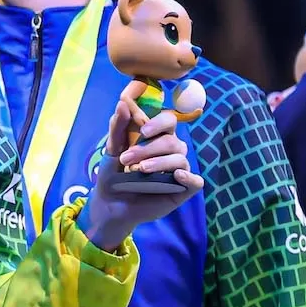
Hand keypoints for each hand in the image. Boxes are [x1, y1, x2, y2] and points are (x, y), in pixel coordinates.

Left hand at [82, 102, 203, 250]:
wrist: (109, 203)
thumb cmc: (112, 173)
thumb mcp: (112, 149)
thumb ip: (118, 128)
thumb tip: (122, 103)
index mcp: (156, 138)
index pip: (169, 121)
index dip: (159, 123)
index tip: (143, 131)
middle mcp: (170, 153)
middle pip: (172, 142)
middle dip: (149, 148)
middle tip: (127, 159)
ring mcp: (178, 171)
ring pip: (180, 159)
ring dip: (159, 162)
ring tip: (139, 170)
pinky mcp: (183, 190)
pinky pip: (196, 181)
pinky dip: (189, 177)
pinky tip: (176, 176)